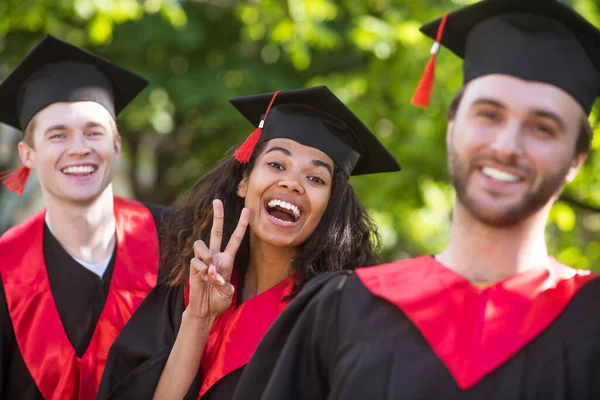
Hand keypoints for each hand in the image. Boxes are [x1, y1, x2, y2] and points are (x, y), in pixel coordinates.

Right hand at [186, 199, 248, 323]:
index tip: (247, 210)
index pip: (235, 239)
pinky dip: (201, 269)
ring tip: (209, 270)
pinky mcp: (193, 267)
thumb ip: (222, 283)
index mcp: (228, 260)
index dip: (241, 225)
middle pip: (216, 231)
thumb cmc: (219, 300)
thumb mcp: (227, 293)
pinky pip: (196, 261)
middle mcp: (215, 256)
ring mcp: (203, 260)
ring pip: (200, 243)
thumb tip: (212, 272)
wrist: (205, 310)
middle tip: (217, 200)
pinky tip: (204, 278)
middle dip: (217, 216)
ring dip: (205, 254)